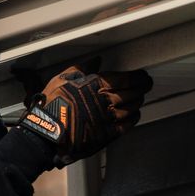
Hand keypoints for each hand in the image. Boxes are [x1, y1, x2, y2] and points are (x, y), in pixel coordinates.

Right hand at [22, 66, 152, 162]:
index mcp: (96, 84)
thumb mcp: (63, 78)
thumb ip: (82, 68)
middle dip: (142, 88)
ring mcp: (107, 118)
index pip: (125, 79)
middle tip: (146, 85)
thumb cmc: (52, 104)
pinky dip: (132, 119)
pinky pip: (125, 126)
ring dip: (137, 102)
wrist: (47, 132)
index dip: (137, 77)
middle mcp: (105, 100)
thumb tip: (96, 61)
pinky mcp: (105, 134)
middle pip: (131, 93)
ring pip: (130, 108)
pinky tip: (135, 115)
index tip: (142, 76)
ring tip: (140, 98)